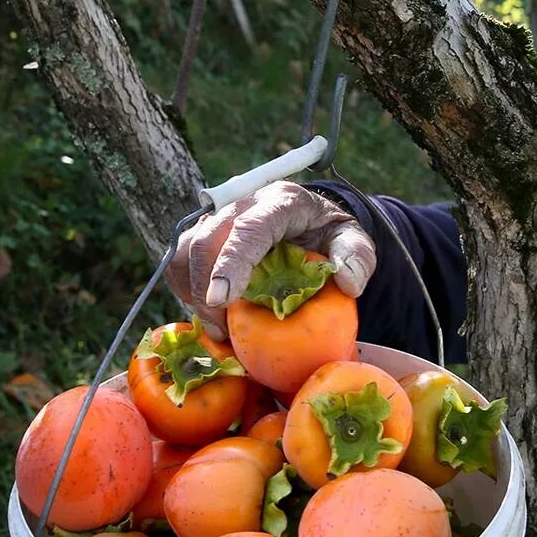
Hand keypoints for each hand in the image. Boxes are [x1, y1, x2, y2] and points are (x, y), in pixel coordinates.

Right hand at [165, 181, 375, 340]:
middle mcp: (242, 204)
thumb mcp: (354, 240)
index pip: (248, 229)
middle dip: (205, 290)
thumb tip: (347, 282)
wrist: (312, 220)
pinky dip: (187, 290)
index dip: (231, 263)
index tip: (222, 301)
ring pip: (185, 251)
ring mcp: (219, 218)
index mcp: (280, 203)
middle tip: (222, 333)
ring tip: (217, 328)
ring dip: (192, 292)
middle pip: (206, 240)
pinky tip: (210, 314)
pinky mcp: (204, 234)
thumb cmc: (331, 234)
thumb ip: (356, 257)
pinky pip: (180, 262)